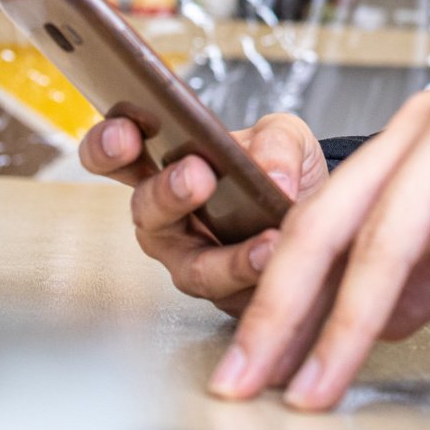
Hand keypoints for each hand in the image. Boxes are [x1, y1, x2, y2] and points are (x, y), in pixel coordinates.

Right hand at [79, 110, 322, 316]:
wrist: (321, 214)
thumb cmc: (281, 169)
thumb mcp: (286, 135)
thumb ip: (275, 141)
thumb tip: (270, 174)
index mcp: (164, 166)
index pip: (114, 154)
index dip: (108, 145)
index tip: (126, 134)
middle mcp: (165, 217)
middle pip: (146, 210)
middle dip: (168, 193)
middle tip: (196, 175)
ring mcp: (190, 260)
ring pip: (194, 268)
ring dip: (227, 257)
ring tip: (266, 241)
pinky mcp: (225, 295)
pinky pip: (235, 293)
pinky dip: (260, 275)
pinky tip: (282, 258)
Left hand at [208, 9, 429, 409]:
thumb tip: (383, 317)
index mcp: (411, 137)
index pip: (318, 224)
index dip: (275, 298)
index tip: (246, 367)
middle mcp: (428, 120)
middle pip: (330, 227)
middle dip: (283, 313)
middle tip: (253, 383)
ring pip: (389, 228)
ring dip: (353, 317)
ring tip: (330, 382)